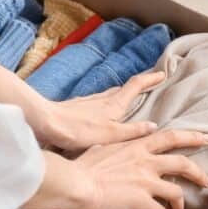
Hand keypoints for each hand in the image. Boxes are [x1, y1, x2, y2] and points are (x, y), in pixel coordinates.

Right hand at [21, 130, 207, 208]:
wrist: (76, 183)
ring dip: (182, 203)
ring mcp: (146, 180)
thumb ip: (117, 147)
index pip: (170, 136)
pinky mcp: (142, 200)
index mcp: (137, 145)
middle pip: (183, 162)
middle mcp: (146, 160)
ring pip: (177, 190)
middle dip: (198, 172)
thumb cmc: (82, 166)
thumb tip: (114, 149)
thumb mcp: (103, 147)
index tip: (205, 138)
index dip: (190, 137)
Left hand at [35, 72, 166, 152]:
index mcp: (114, 104)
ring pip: (110, 94)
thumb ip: (133, 131)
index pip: (136, 86)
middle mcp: (103, 99)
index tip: (162, 73)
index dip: (150, 79)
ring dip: (122, 93)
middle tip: (150, 84)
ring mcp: (89, 102)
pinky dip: (107, 102)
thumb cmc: (78, 130)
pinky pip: (98, 102)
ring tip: (129, 98)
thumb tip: (154, 126)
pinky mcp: (77, 107)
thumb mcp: (111, 135)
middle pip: (124, 88)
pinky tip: (102, 110)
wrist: (45, 123)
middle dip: (139, 85)